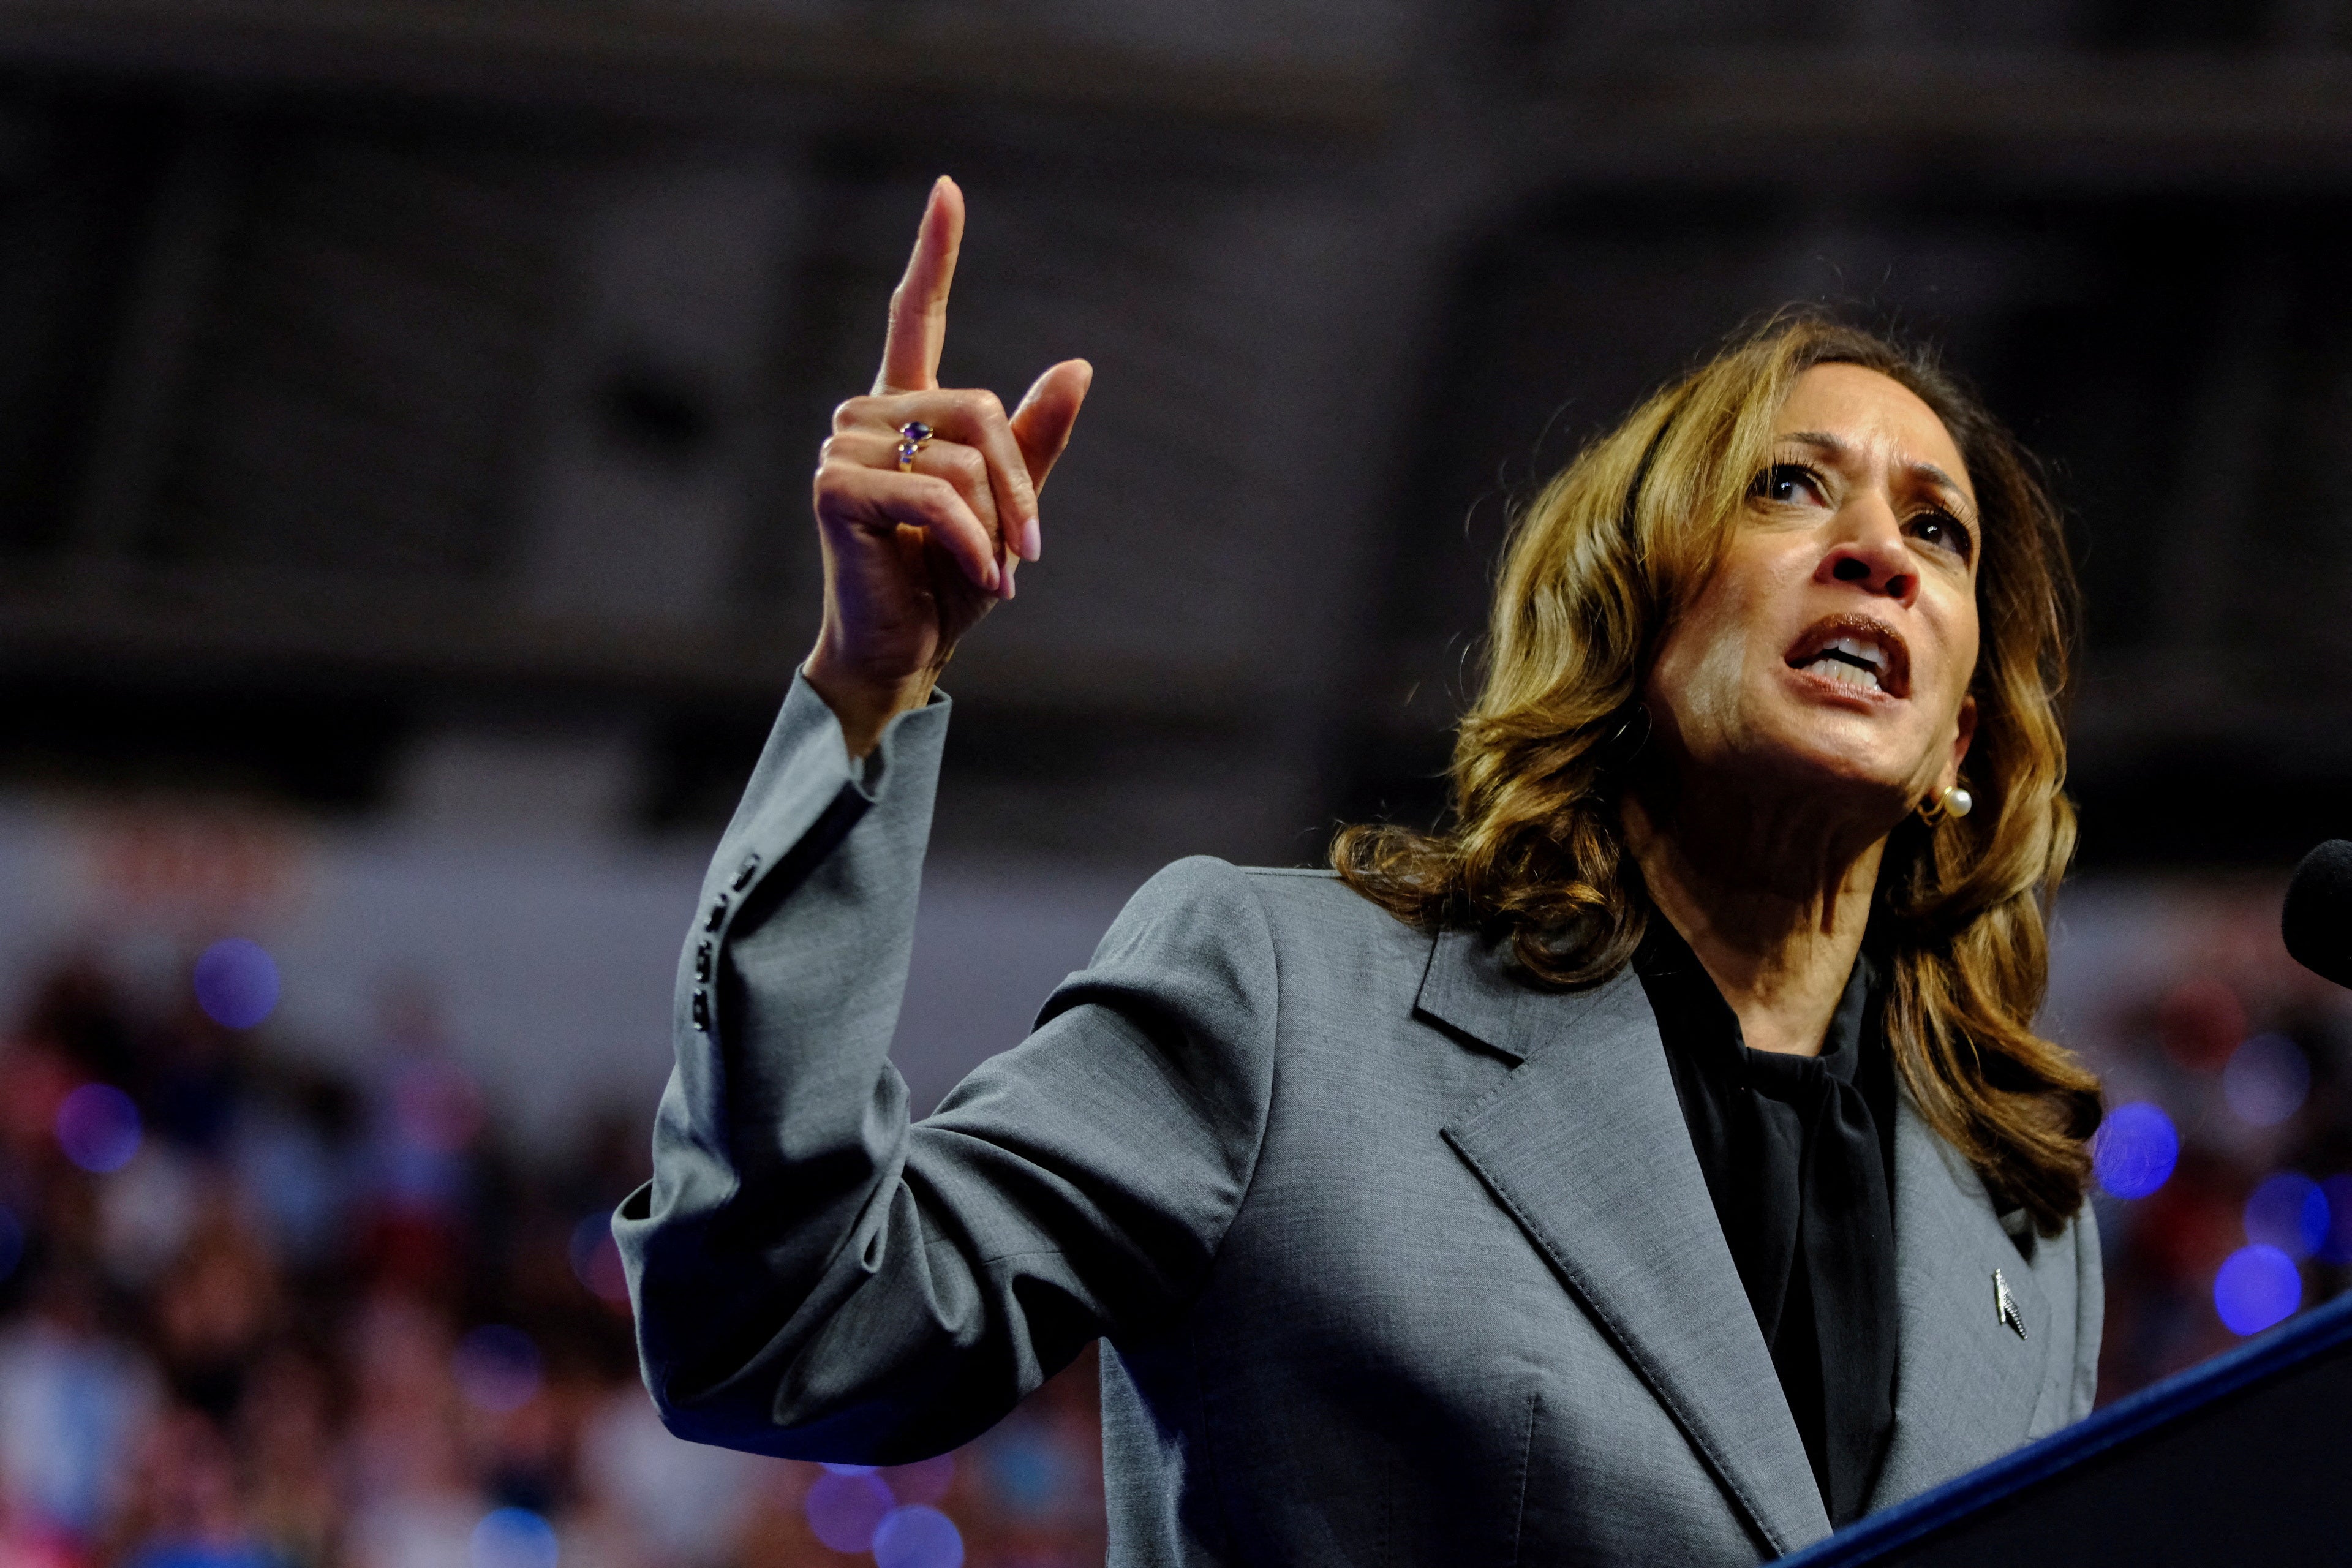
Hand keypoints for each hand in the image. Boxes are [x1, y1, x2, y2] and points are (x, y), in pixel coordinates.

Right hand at [803, 176, 1091, 756]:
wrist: (901, 654)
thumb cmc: (945, 586)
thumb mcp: (1007, 511)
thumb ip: (1035, 441)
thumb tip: (1079, 363)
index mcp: (903, 412)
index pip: (914, 317)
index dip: (933, 254)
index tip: (948, 190)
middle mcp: (865, 417)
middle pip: (977, 409)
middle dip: (1018, 486)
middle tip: (1026, 554)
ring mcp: (842, 449)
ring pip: (962, 458)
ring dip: (995, 527)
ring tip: (991, 574)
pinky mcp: (834, 489)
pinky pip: (936, 496)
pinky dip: (972, 544)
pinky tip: (979, 579)